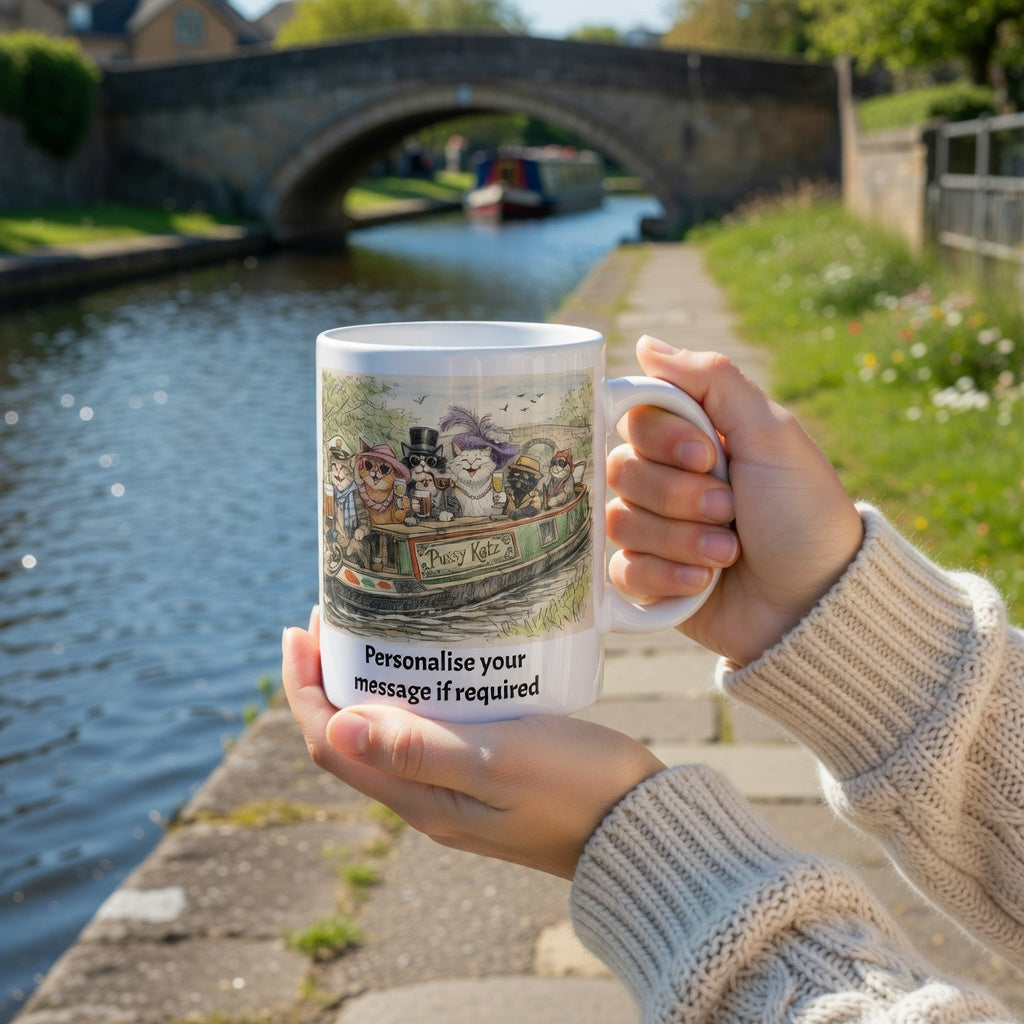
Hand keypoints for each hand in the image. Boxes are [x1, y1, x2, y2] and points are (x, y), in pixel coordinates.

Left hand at [282, 611, 664, 879]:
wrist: (638, 825)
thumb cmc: (575, 787)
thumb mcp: (497, 761)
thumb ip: (420, 749)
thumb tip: (337, 727)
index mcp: (420, 799)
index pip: (332, 744)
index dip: (304, 689)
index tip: (300, 631)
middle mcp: (425, 800)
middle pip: (348, 740)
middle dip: (326, 680)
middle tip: (333, 619)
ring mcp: (453, 790)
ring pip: (383, 737)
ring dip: (363, 687)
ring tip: (368, 632)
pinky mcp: (481, 776)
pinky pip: (422, 735)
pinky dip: (407, 697)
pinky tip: (428, 664)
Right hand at [607, 338, 863, 666]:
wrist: (817, 602)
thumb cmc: (804, 512)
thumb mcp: (771, 434)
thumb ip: (712, 380)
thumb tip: (645, 343)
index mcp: (694, 440)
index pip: (635, 418)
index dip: (662, 439)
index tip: (707, 456)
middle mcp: (668, 481)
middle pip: (621, 470)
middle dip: (680, 496)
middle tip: (730, 509)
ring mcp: (656, 531)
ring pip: (620, 522)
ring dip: (681, 539)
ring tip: (728, 552)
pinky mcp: (649, 579)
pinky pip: (622, 569)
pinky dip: (666, 576)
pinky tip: (703, 584)